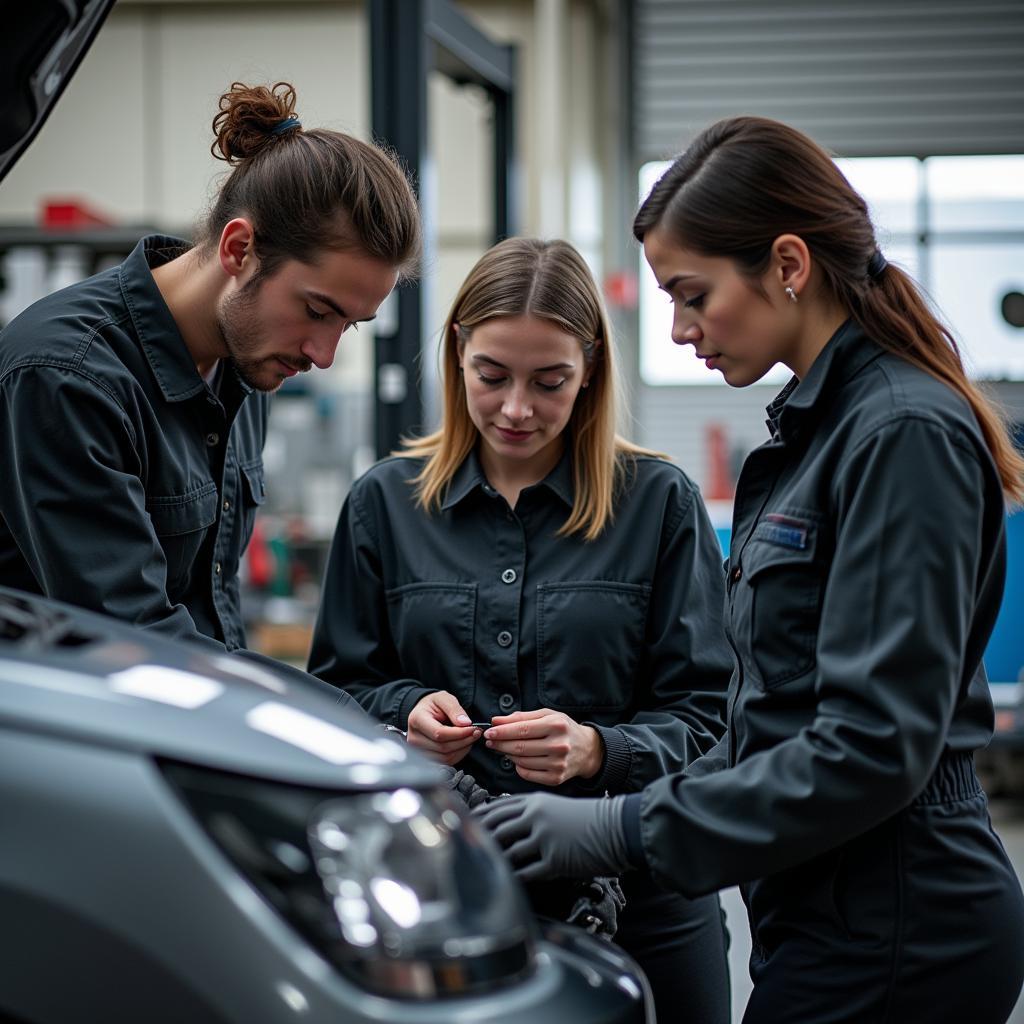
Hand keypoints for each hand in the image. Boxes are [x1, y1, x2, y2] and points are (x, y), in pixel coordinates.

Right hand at [407, 691, 481, 765]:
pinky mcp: (425, 758)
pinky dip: (458, 754)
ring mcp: (418, 750)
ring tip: (470, 737)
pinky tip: (463, 744)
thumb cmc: (433, 704)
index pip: (439, 733)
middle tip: (476, 732)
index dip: (459, 733)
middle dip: (464, 741)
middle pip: (443, 747)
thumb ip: (454, 709)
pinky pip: (445, 762)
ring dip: (462, 749)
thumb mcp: (444, 698)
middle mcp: (414, 737)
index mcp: (417, 719)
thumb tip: (465, 723)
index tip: (473, 728)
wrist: (424, 711)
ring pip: (445, 757)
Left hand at [474, 793, 632, 881]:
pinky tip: (507, 881)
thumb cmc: (585, 818)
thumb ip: (531, 811)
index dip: (479, 819)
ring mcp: (545, 839)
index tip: (467, 825)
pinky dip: (514, 877)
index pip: (498, 809)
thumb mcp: (555, 806)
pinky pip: (527, 872)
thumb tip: (506, 822)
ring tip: (485, 868)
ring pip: (510, 851)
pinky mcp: (555, 861)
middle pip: (498, 829)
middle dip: (482, 840)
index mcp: (535, 802)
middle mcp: (536, 817)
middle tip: (468, 849)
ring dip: (497, 861)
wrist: (615, 828)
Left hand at [484, 709, 603, 784]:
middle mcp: (559, 745)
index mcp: (556, 725)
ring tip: (504, 748)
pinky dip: (518, 766)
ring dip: (508, 754)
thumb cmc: (564, 729)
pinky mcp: (556, 778)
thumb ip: (521, 716)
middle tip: (490, 740)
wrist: (588, 750)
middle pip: (520, 747)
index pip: (522, 729)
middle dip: (500, 743)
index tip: (489, 731)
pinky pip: (527, 774)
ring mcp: (558, 764)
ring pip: (521, 761)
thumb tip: (496, 721)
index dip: (502, 731)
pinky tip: (518, 759)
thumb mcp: (547, 715)